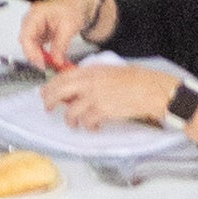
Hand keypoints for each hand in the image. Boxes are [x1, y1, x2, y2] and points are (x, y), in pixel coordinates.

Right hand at [19, 0, 110, 71]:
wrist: (81, 4)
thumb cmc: (74, 7)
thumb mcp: (68, 27)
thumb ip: (60, 45)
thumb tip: (55, 61)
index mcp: (36, 14)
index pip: (26, 36)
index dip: (31, 52)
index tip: (41, 64)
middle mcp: (32, 20)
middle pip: (26, 42)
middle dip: (35, 56)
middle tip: (47, 67)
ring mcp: (35, 27)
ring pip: (31, 47)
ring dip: (40, 57)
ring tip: (52, 65)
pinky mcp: (40, 34)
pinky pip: (38, 47)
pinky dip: (45, 55)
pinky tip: (53, 60)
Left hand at [49, 55, 192, 132]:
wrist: (150, 89)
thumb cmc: (136, 80)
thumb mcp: (110, 71)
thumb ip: (92, 77)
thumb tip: (78, 86)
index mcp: (91, 71)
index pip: (62, 77)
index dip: (51, 86)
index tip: (46, 91)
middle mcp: (89, 83)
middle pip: (59, 92)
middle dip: (50, 101)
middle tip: (49, 107)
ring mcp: (95, 97)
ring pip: (71, 112)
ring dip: (71, 120)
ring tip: (74, 124)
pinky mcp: (102, 111)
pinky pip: (87, 122)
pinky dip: (89, 126)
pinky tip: (94, 127)